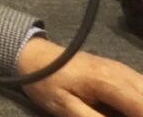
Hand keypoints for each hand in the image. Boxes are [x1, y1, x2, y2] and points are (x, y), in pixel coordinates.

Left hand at [18, 37, 142, 115]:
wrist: (34, 55)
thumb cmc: (46, 82)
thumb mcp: (65, 107)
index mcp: (110, 83)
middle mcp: (123, 73)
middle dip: (140, 113)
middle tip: (114, 116)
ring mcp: (124, 70)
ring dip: (139, 108)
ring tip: (119, 114)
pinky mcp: (121, 72)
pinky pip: (141, 88)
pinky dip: (139, 102)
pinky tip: (127, 111)